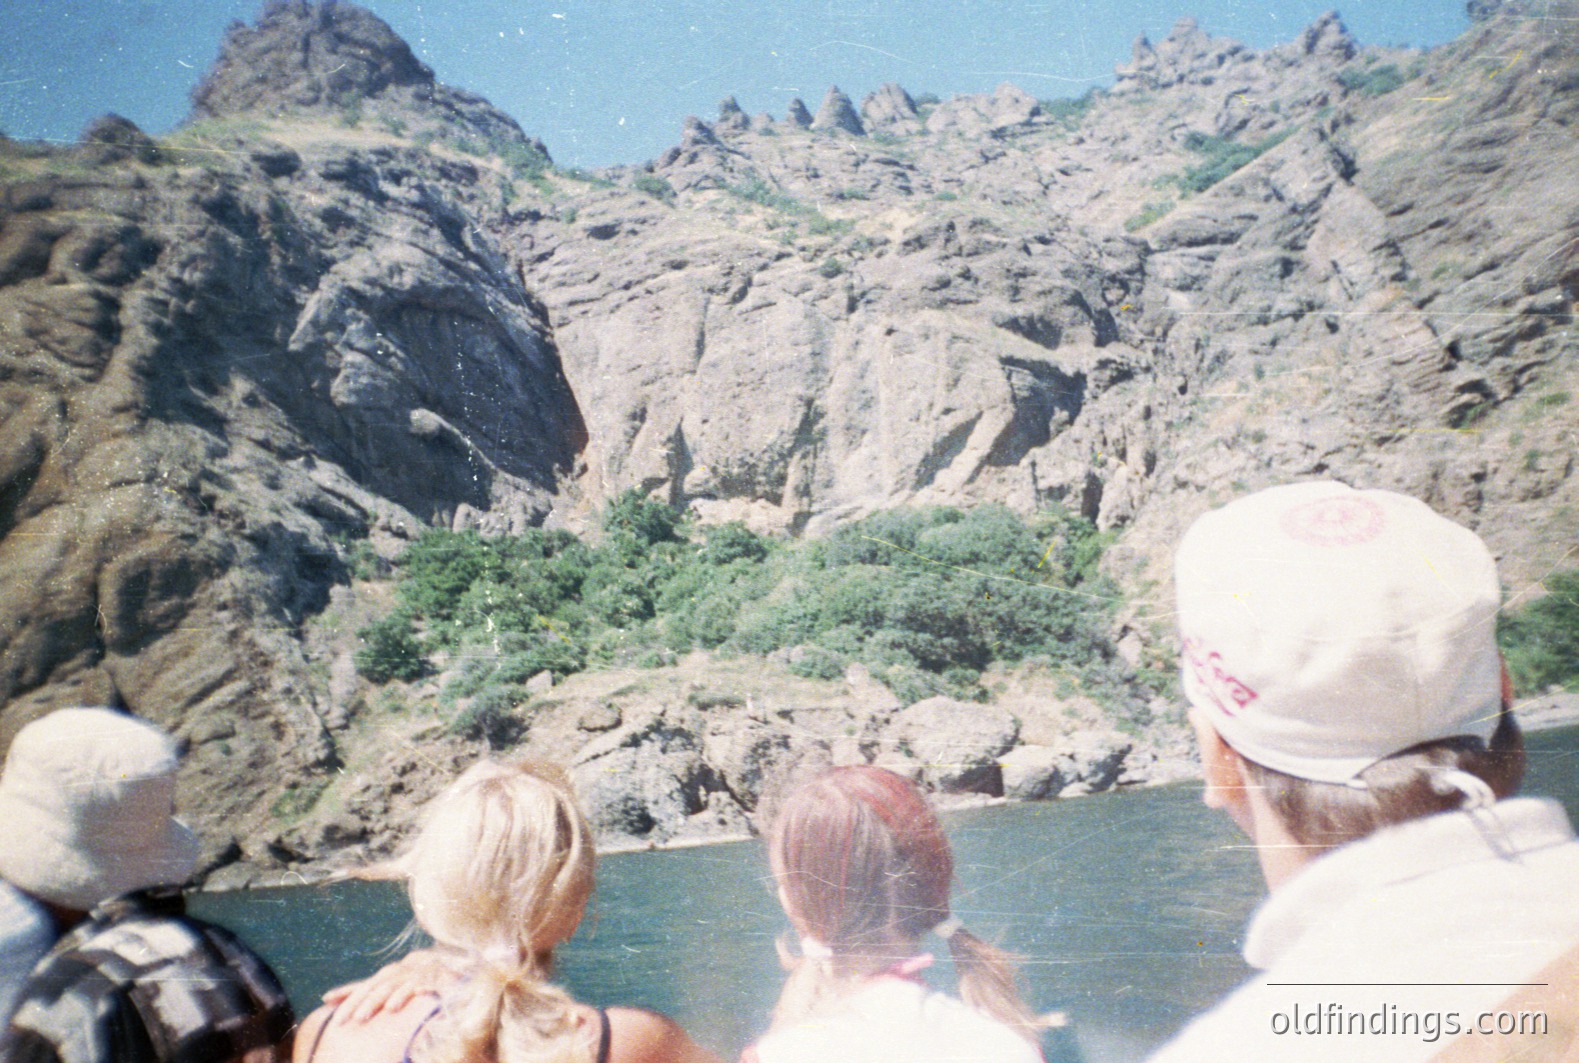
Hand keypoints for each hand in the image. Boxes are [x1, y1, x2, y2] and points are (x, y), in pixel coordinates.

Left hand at [321, 948, 456, 1023]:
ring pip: (403, 985)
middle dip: (370, 1003)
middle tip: (359, 1019)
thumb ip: (356, 991)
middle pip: (381, 988)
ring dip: (397, 995)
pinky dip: (426, 985)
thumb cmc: (402, 978)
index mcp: (382, 977)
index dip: (348, 999)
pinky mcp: (436, 977)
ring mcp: (416, 975)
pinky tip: (421, 992)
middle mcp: (397, 974)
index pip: (362, 988)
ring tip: (390, 1008)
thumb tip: (325, 998)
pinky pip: (431, 981)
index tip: (334, 1015)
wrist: (436, 963)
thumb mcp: (379, 984)